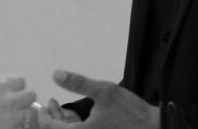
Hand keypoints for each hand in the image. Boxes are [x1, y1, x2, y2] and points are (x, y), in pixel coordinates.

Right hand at [0, 75, 36, 128]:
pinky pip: (21, 127)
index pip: (21, 81)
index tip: (6, 94)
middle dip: (24, 99)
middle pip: (31, 95)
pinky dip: (17, 127)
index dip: (14, 87)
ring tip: (11, 119)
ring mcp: (10, 118)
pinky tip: (5, 127)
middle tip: (12, 106)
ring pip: (29, 113)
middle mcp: (6, 99)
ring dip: (23, 115)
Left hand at [39, 70, 159, 128]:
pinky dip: (73, 126)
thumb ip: (78, 83)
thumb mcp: (104, 90)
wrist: (154, 128)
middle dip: (51, 119)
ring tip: (59, 105)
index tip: (44, 103)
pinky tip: (77, 115)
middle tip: (50, 102)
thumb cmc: (130, 111)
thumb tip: (55, 74)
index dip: (43, 116)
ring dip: (62, 122)